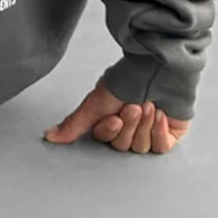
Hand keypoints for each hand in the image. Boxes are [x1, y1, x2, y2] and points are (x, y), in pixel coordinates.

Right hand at [43, 76, 190, 154]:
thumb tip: (48, 136)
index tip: (115, 116)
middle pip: (123, 146)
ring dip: (144, 124)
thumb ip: (74, 124)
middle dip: (129, 125)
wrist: (157, 68)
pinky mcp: (168, 134)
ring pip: (141, 147)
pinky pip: (161, 148)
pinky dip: (159, 131)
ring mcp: (149, 131)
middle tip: (133, 105)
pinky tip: (160, 113)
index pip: (106, 140)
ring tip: (148, 103)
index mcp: (110, 120)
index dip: (110, 130)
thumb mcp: (95, 102)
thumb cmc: (126, 79)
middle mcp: (129, 128)